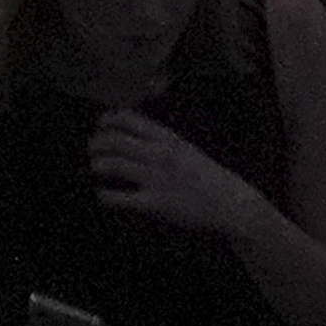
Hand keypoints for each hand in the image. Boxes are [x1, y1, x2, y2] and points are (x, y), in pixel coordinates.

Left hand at [90, 108, 270, 237]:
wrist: (233, 206)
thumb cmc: (212, 180)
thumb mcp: (189, 151)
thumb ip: (165, 143)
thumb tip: (138, 138)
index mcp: (169, 139)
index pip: (130, 119)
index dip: (109, 119)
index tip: (101, 124)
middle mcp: (159, 154)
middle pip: (115, 140)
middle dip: (97, 143)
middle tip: (92, 150)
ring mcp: (156, 178)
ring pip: (113, 164)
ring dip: (97, 165)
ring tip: (94, 168)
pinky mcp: (155, 203)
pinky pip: (120, 197)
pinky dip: (105, 195)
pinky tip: (102, 196)